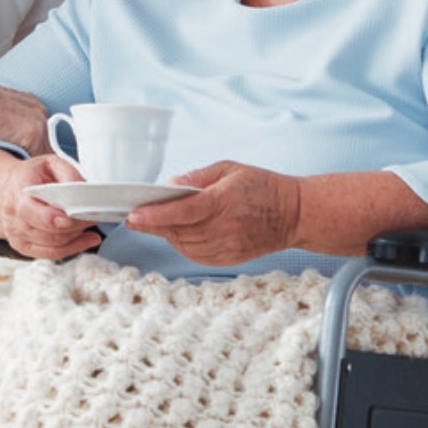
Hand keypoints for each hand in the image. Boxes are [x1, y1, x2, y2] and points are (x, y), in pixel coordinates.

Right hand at [0, 155, 102, 259]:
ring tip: (89, 225)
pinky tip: (85, 240)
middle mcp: (13, 215)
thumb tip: (83, 191)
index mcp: (18, 192)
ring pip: (53, 245)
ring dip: (76, 237)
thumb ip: (68, 174)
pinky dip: (71, 249)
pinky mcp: (23, 246)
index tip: (77, 216)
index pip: (34, 212)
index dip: (57, 219)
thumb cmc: (32, 176)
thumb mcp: (50, 163)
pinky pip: (50, 254)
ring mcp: (16, 233)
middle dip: (75, 226)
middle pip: (49, 232)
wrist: (7, 188)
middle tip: (93, 216)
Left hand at [125, 160, 301, 266]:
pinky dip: (183, 245)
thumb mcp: (231, 169)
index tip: (133, 215)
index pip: (183, 211)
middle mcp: (226, 227)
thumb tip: (171, 183)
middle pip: (179, 230)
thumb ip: (198, 177)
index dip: (156, 215)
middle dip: (153, 225)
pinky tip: (178, 234)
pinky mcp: (230, 259)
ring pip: (185, 245)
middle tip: (134, 217)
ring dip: (167, 235)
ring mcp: (229, 246)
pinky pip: (197, 255)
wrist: (294, 214)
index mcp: (225, 201)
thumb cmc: (262, 187)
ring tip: (155, 223)